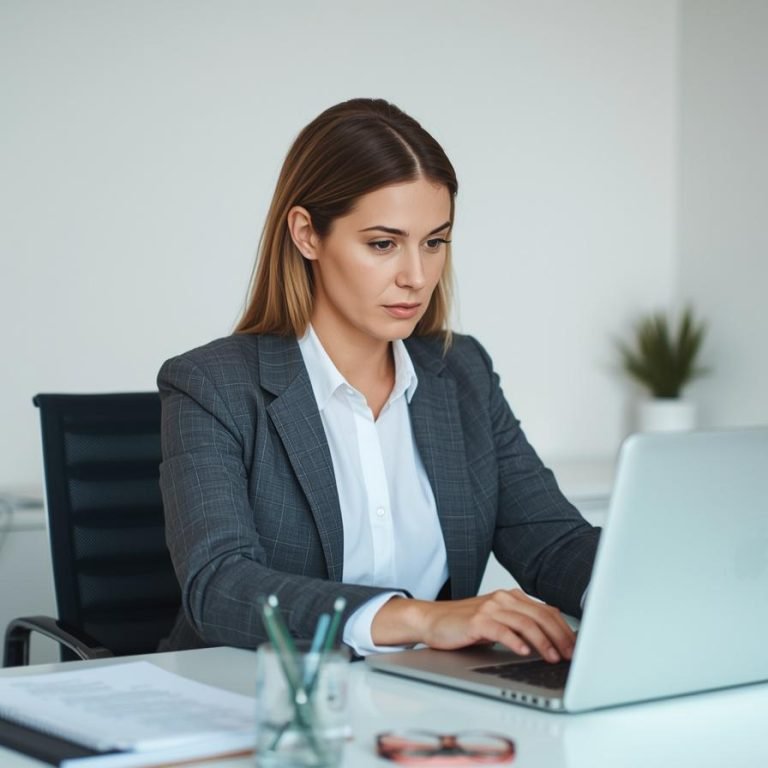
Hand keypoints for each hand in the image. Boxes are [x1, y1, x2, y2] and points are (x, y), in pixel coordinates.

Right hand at [371, 589, 574, 662]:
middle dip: (560, 637)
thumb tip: (552, 639)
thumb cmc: (464, 625)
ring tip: (553, 657)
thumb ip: (520, 625)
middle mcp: (503, 599)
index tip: (576, 648)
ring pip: (525, 622)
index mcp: (511, 598)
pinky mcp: (477, 620)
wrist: (432, 620)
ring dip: (543, 642)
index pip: (546, 611)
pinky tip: (525, 652)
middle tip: (571, 655)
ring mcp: (490, 608)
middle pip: (540, 615)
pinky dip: (516, 641)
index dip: (565, 629)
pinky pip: (502, 630)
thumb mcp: (496, 623)